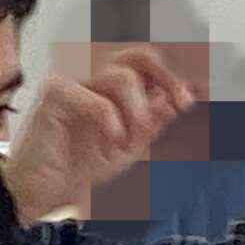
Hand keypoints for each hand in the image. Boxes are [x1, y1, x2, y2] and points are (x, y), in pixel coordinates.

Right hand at [4, 47, 196, 222]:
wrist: (43, 190)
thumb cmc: (79, 167)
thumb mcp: (130, 147)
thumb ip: (153, 122)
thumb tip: (181, 98)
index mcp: (113, 87)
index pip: (150, 65)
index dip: (179, 74)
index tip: (202, 92)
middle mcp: (95, 77)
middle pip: (138, 53)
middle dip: (167, 77)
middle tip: (180, 104)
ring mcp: (75, 81)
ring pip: (121, 76)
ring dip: (138, 112)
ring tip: (131, 140)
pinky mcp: (56, 94)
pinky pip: (97, 100)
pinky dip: (113, 124)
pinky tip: (112, 143)